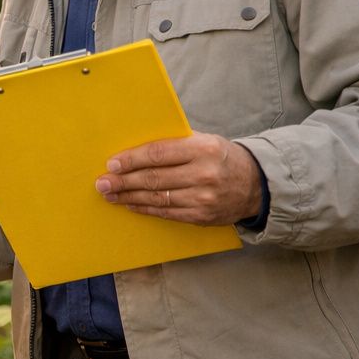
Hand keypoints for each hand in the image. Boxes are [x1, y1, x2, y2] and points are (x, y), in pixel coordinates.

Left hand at [95, 132, 263, 225]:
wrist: (256, 185)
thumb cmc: (222, 158)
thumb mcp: (205, 141)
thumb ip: (174, 144)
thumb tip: (134, 150)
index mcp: (203, 149)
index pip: (158, 154)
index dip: (131, 160)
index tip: (111, 164)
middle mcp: (203, 174)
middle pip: (153, 178)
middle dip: (123, 181)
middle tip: (102, 182)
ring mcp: (202, 198)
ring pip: (157, 198)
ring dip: (129, 197)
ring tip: (110, 194)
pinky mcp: (201, 217)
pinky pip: (166, 212)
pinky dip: (145, 208)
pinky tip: (130, 204)